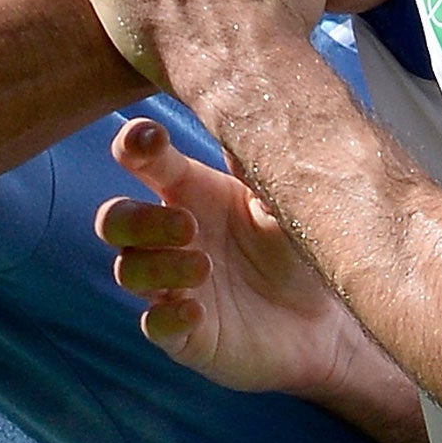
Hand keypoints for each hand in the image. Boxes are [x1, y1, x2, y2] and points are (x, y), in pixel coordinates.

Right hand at [96, 117, 365, 396]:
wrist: (327, 319)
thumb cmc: (299, 245)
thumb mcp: (286, 198)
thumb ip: (260, 162)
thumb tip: (243, 109)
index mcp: (190, 190)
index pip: (141, 159)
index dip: (133, 144)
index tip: (147, 138)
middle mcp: (170, 236)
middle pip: (114, 219)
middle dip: (137, 219)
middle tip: (188, 226)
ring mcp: (172, 285)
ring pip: (129, 270)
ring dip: (159, 266)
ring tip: (205, 267)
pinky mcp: (184, 333)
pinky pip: (153, 325)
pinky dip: (166, 318)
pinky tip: (197, 311)